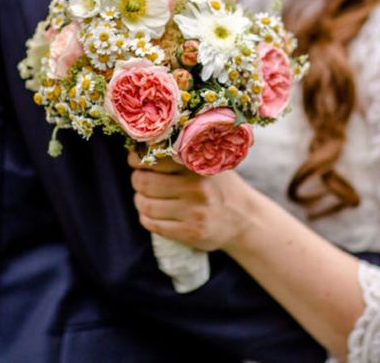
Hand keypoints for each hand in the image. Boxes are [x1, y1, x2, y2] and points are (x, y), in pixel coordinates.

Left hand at [128, 151, 254, 251]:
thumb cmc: (220, 186)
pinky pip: (153, 224)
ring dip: (139, 200)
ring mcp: (193, 213)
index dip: (137, 159)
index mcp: (199, 167)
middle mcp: (196, 189)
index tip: (134, 159)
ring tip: (144, 196)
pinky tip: (150, 213)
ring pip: (146, 205)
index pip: (156, 159)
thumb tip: (142, 146)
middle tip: (139, 178)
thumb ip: (182, 156)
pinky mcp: (190, 233)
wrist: (245, 218)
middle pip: (145, 183)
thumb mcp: (209, 164)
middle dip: (137, 180)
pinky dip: (145, 217)